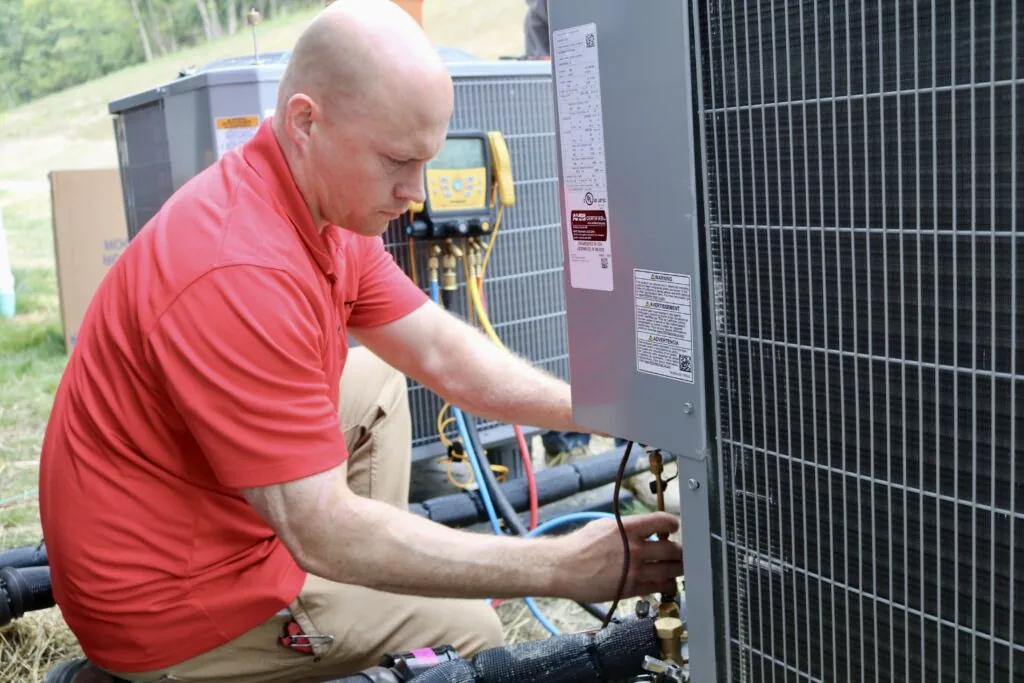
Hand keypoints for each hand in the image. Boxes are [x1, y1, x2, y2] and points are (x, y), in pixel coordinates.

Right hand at [555, 512, 682, 603]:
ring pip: (671, 570)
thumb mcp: (604, 525)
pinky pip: (659, 587)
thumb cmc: (579, 545)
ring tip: (674, 567)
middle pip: (673, 549)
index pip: (664, 521)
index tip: (673, 528)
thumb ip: (628, 527)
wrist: (563, 567)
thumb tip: (646, 529)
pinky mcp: (631, 588)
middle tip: (678, 551)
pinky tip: (664, 581)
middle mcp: (635, 548)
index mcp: (628, 528)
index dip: (673, 524)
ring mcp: (635, 570)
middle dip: (679, 550)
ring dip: (676, 569)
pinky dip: (666, 584)